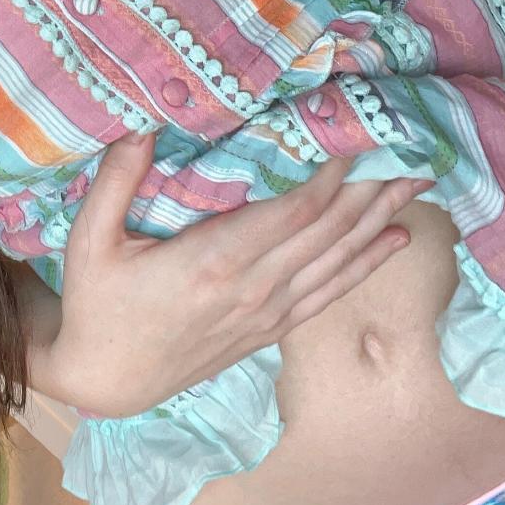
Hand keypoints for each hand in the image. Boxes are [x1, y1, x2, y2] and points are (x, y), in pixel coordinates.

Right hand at [46, 129, 433, 418]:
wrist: (106, 380)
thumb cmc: (96, 302)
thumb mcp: (91, 239)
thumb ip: (117, 181)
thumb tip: (140, 124)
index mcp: (213, 262)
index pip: (290, 214)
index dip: (327, 178)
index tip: (350, 137)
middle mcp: (251, 289)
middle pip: (326, 234)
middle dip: (367, 193)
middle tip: (405, 156)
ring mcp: (264, 313)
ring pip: (335, 262)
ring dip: (375, 224)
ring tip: (413, 190)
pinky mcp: (266, 330)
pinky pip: (327, 294)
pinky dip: (363, 266)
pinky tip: (391, 243)